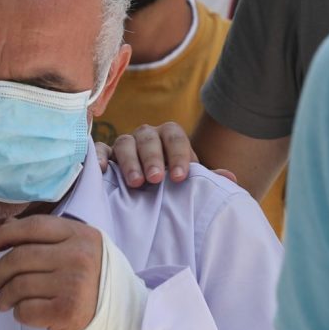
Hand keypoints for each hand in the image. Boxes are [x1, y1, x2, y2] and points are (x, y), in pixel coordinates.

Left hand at [0, 216, 101, 329]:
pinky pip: (27, 309)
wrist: (119, 312)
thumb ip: (42, 235)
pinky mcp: (67, 311)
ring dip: (4, 295)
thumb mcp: (74, 246)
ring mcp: (73, 284)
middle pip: (20, 257)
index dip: (4, 233)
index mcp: (79, 235)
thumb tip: (5, 227)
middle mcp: (78, 257)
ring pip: (19, 285)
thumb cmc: (89, 276)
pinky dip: (18, 313)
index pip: (33, 227)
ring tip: (2, 301)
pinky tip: (22, 312)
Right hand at [95, 122, 236, 186]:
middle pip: (148, 137)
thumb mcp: (189, 183)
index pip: (175, 136)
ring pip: (124, 142)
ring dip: (130, 161)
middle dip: (153, 158)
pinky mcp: (104, 155)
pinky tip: (104, 171)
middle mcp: (146, 137)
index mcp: (169, 138)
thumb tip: (229, 179)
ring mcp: (124, 145)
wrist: (147, 193)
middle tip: (156, 179)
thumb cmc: (170, 186)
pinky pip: (99, 149)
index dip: (178, 154)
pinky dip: (100, 156)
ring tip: (135, 183)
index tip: (180, 177)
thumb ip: (207, 180)